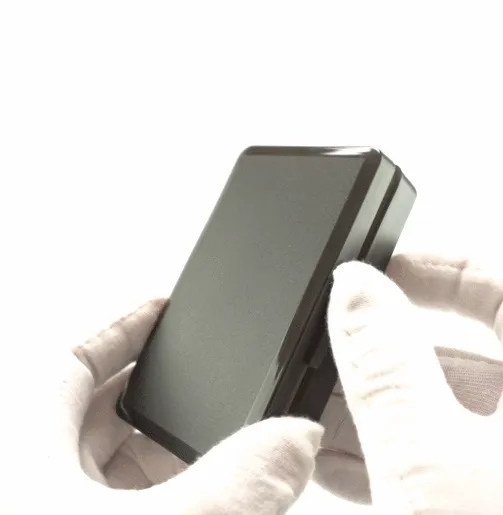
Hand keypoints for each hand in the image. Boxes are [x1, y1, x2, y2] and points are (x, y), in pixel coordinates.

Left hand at [3, 299, 321, 514]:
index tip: (165, 309)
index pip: (74, 359)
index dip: (124, 328)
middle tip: (210, 388)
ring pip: (102, 468)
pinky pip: (109, 508)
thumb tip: (297, 441)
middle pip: (94, 411)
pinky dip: (153, 499)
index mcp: (18, 449)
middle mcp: (22, 479)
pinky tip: (193, 504)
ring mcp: (40, 512)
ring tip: (213, 450)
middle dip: (157, 396)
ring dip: (158, 456)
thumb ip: (237, 486)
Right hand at [324, 254, 502, 512]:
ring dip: (377, 412)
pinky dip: (394, 453)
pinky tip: (346, 465)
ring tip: (323, 423)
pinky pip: (446, 454)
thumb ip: (387, 368)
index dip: (434, 268)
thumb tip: (354, 291)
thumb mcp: (432, 466)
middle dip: (381, 359)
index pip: (499, 285)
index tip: (376, 275)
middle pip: (457, 353)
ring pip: (443, 409)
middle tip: (331, 363)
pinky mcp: (492, 491)